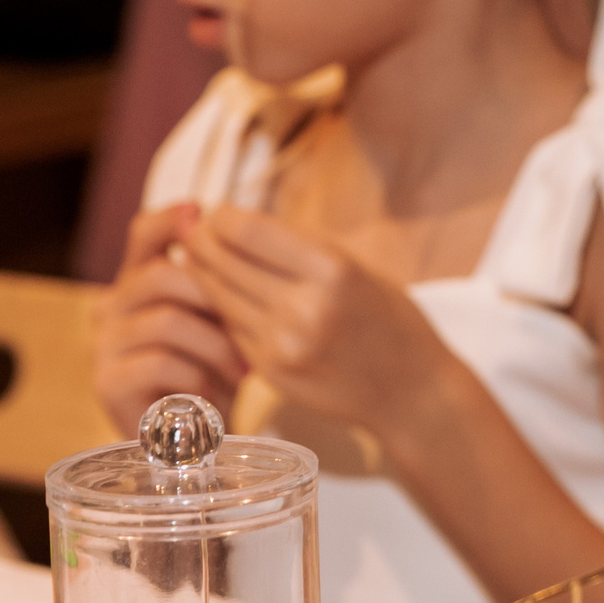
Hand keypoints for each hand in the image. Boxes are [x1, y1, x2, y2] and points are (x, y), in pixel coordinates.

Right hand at [92, 204, 248, 433]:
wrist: (203, 435)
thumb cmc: (220, 367)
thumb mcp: (228, 316)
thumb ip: (224, 279)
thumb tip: (246, 233)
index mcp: (141, 281)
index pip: (143, 234)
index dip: (170, 220)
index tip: (201, 210)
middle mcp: (113, 307)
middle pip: (158, 276)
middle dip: (214, 297)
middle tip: (252, 325)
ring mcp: (105, 345)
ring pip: (164, 320)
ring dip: (215, 344)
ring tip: (243, 369)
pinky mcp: (107, 383)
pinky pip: (158, 363)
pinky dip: (198, 377)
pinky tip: (217, 393)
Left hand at [174, 206, 453, 431]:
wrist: (410, 389)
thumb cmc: (391, 320)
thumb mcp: (360, 268)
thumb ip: (303, 247)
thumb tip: (240, 222)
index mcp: (333, 270)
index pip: (248, 231)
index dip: (221, 217)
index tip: (215, 212)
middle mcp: (304, 306)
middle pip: (222, 261)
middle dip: (202, 242)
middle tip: (193, 231)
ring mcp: (283, 343)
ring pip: (217, 296)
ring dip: (202, 274)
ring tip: (198, 259)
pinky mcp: (270, 370)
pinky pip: (231, 328)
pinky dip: (222, 309)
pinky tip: (221, 296)